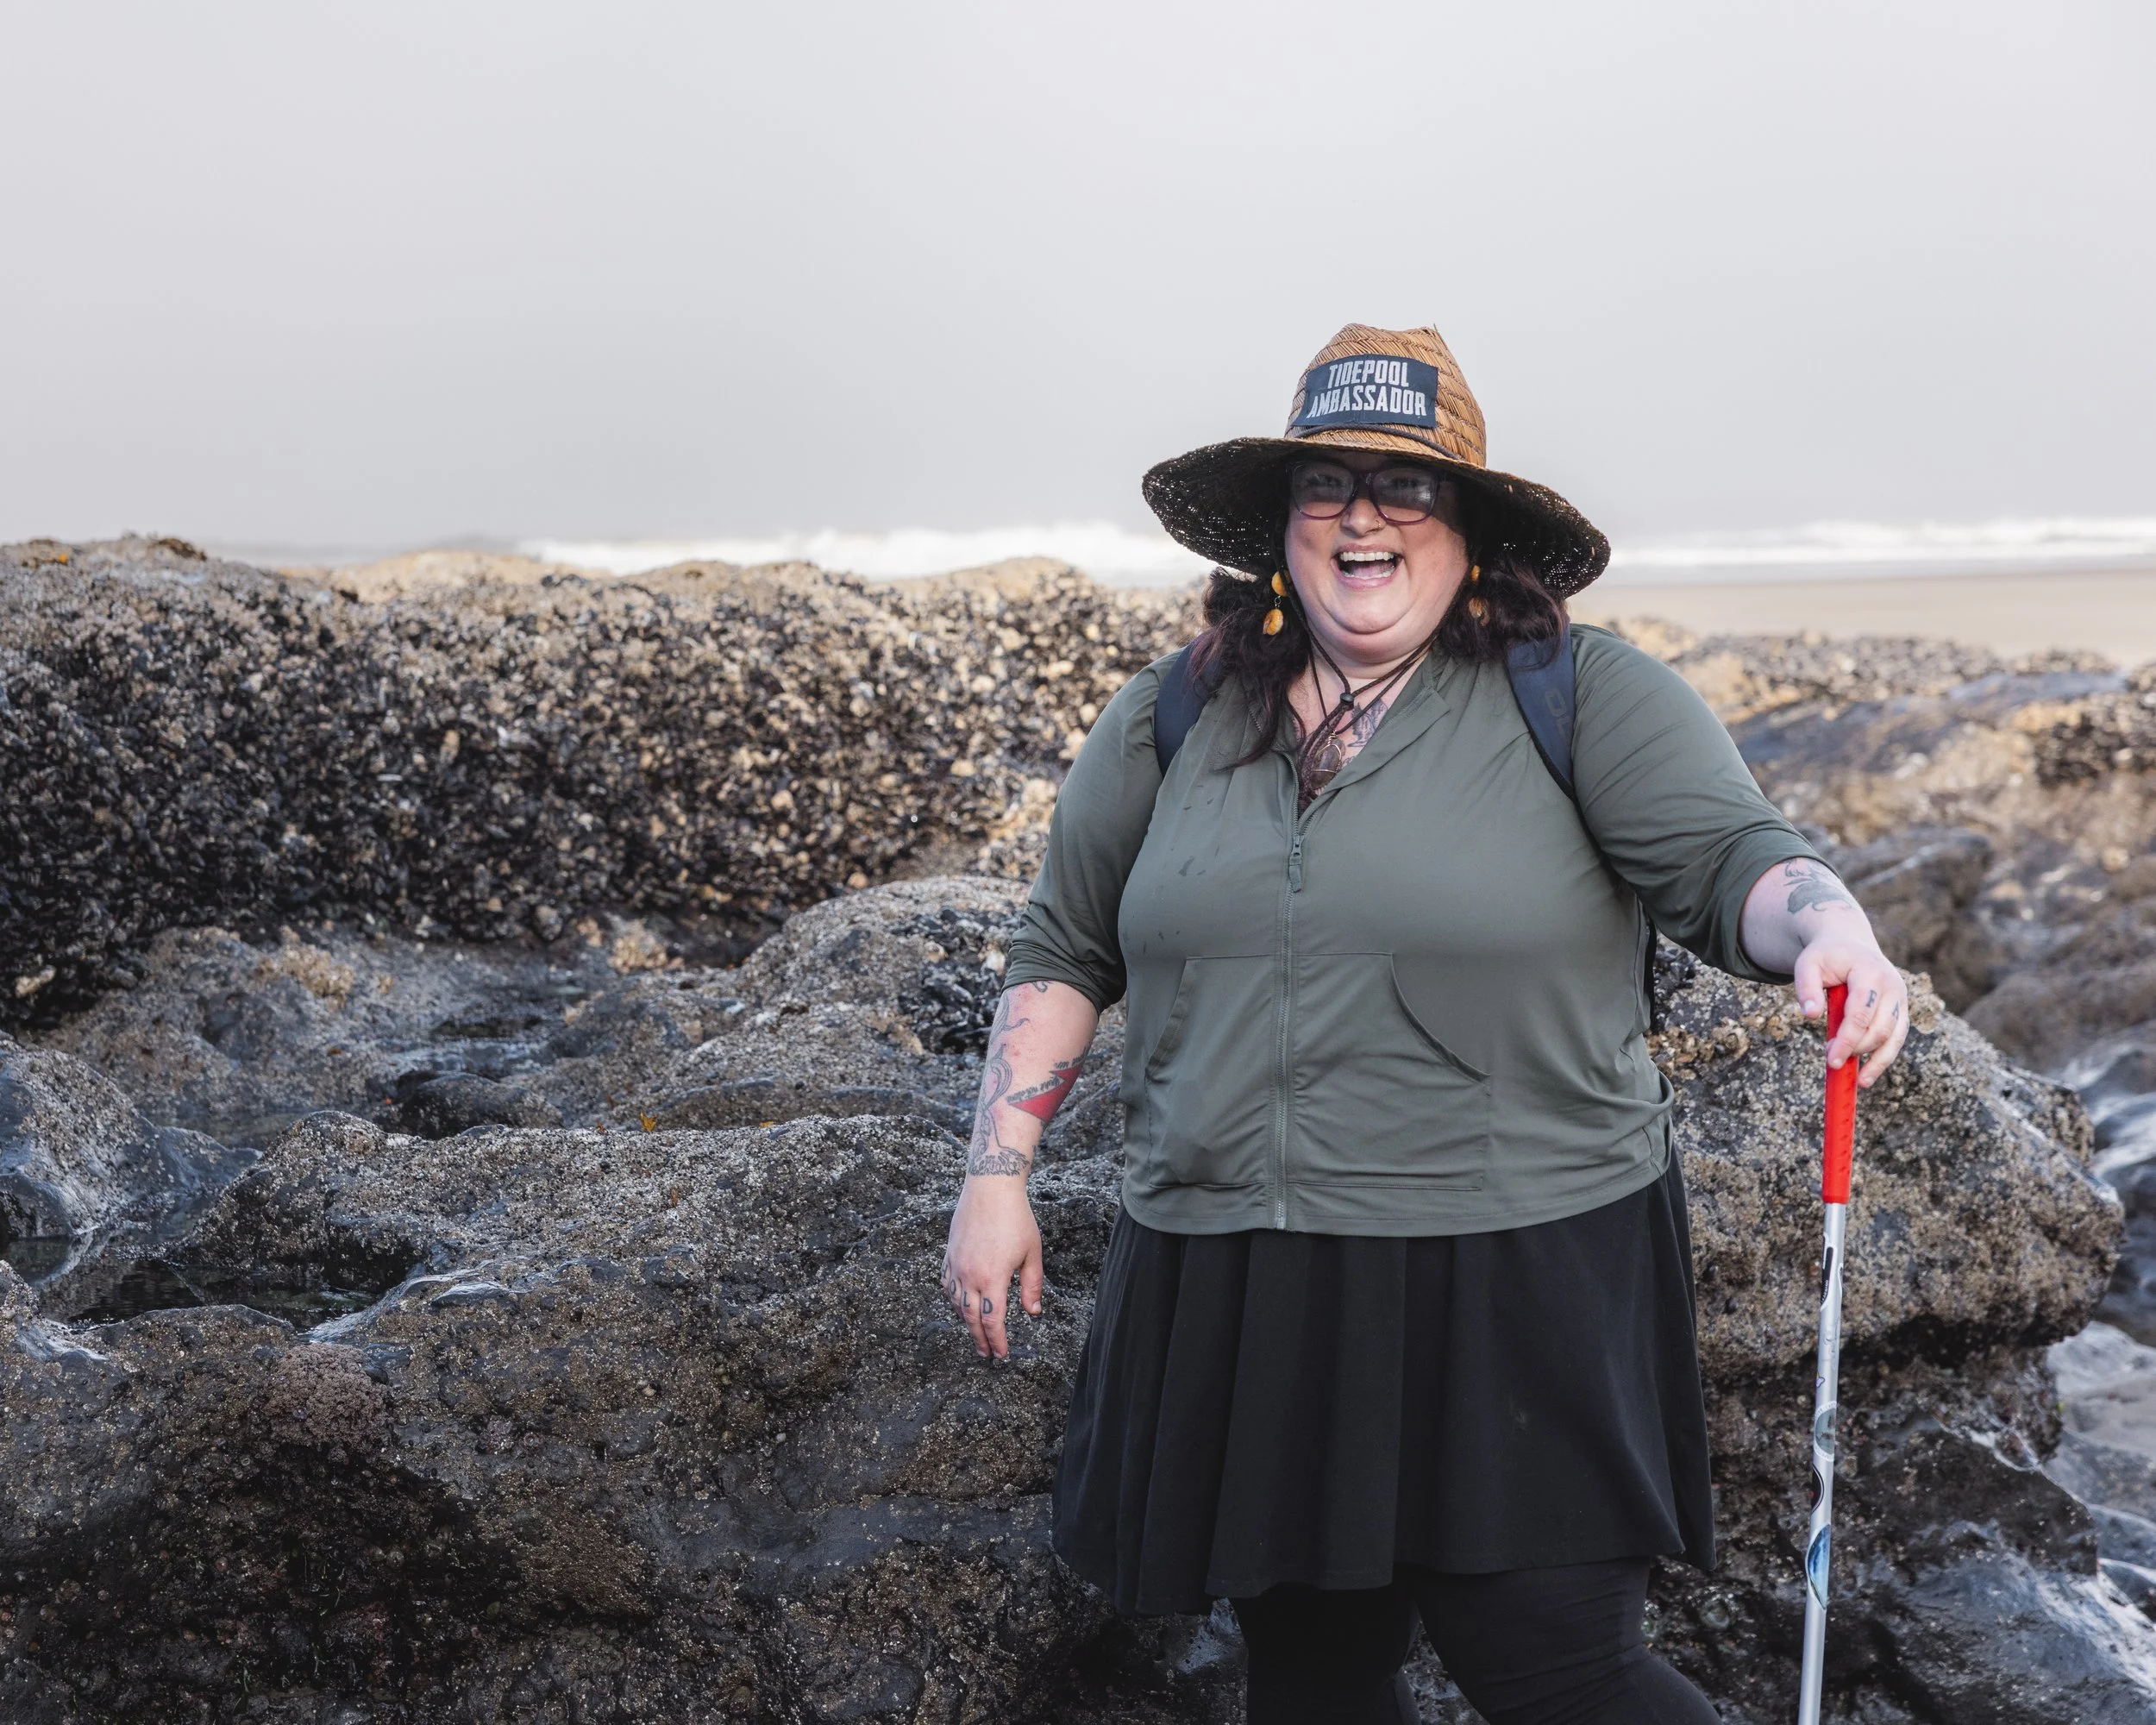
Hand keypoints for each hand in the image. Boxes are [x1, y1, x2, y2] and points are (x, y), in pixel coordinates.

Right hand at [941, 1176, 1043, 1359]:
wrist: (990, 1187)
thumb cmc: (1016, 1218)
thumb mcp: (1032, 1253)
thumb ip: (1031, 1286)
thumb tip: (1033, 1312)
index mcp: (993, 1278)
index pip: (992, 1320)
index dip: (997, 1341)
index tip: (1002, 1355)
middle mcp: (970, 1275)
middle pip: (971, 1318)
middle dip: (980, 1339)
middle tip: (986, 1354)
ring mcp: (956, 1265)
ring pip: (956, 1303)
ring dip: (965, 1321)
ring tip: (975, 1332)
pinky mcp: (949, 1254)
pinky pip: (947, 1284)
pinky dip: (953, 1299)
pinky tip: (959, 1304)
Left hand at [1792, 936, 1909, 1088]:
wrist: (1849, 944)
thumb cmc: (1826, 956)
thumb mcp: (1807, 964)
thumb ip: (1806, 987)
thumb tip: (1809, 1015)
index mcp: (1870, 972)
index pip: (1861, 1013)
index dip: (1847, 1039)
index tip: (1830, 1059)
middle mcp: (1892, 986)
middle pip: (1879, 1028)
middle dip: (1857, 1049)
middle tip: (1832, 1062)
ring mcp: (1900, 999)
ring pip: (1893, 1037)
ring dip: (1875, 1061)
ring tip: (1857, 1081)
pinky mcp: (1900, 1010)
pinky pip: (1897, 1039)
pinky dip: (1884, 1058)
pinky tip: (1867, 1076)